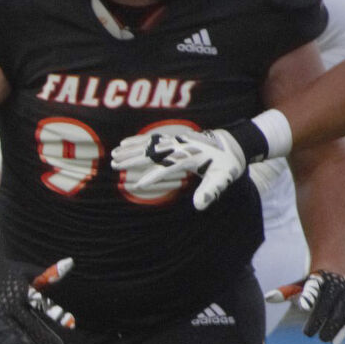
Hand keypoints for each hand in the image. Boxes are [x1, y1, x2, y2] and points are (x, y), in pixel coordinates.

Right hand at [0, 256, 74, 343]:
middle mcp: (10, 304)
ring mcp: (0, 314)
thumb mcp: (26, 270)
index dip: (57, 315)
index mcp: (21, 291)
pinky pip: (6, 336)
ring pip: (19, 334)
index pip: (43, 305)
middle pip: (32, 324)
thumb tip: (70, 263)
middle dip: (46, 337)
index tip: (71, 325)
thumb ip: (46, 274)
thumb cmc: (7, 272)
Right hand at [110, 127, 246, 210]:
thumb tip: (199, 206)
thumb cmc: (226, 165)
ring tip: (113, 154)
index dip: (154, 176)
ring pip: (149, 144)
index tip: (139, 185)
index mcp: (192, 157)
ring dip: (130, 149)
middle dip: (133, 159)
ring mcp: (177, 140)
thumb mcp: (223, 179)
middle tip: (115, 165)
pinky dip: (137, 140)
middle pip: (153, 152)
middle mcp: (181, 147)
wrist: (232, 144)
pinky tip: (124, 143)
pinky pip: (152, 138)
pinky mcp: (174, 137)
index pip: (169, 167)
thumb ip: (210, 191)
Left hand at [267, 271, 344, 343]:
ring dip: (333, 326)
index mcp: (320, 278)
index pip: (313, 287)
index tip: (303, 308)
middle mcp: (337, 285)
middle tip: (307, 334)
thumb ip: (285, 293)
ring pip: (342, 311)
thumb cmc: (312, 284)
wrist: (336, 272)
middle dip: (318, 318)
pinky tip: (335, 342)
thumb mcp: (298, 286)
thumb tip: (267, 298)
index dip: (309, 296)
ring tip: (322, 339)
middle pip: (328, 302)